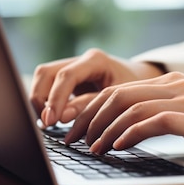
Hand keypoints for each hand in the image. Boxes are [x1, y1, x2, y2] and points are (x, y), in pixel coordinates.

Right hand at [30, 49, 164, 125]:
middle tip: (46, 124)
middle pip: (46, 73)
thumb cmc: (136, 91)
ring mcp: (73, 67)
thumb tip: (61, 117)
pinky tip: (52, 120)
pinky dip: (46, 102)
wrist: (143, 82)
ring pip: (43, 78)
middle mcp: (81, 60)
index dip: (55, 99)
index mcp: (96, 61)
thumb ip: (89, 107)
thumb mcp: (117, 100)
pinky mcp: (69, 79)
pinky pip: (48, 86)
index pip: (66, 76)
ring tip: (47, 124)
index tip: (50, 121)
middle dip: (40, 99)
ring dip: (40, 101)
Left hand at [65, 71, 183, 156]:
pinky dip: (129, 134)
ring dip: (104, 129)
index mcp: (174, 84)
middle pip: (117, 95)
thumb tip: (139, 131)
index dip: (93, 109)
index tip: (77, 128)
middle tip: (72, 139)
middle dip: (88, 118)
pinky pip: (153, 121)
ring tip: (90, 148)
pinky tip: (118, 147)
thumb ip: (171, 113)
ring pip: (129, 107)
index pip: (120, 90)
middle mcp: (175, 86)